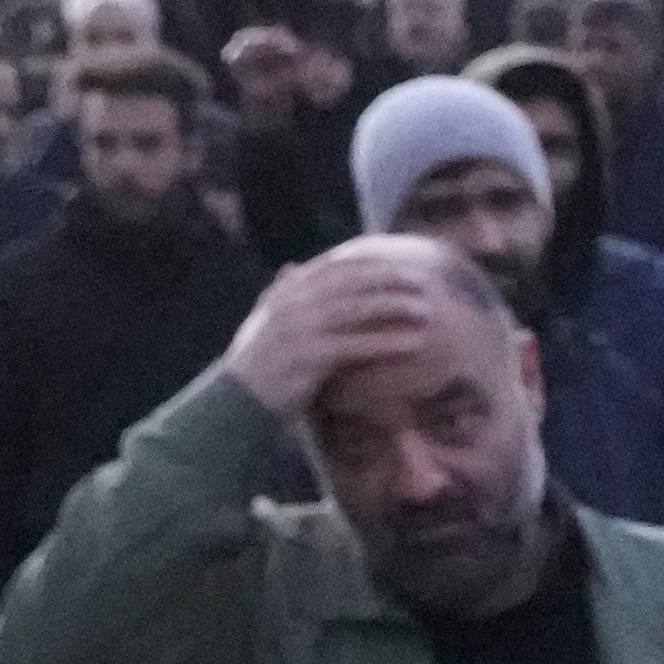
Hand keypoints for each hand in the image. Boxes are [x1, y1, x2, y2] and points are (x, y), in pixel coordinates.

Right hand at [223, 234, 503, 415]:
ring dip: (393, 306)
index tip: (400, 264)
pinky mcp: (309, 358)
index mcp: (286, 291)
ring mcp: (299, 329)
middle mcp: (292, 303)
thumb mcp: (266, 321)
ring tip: (426, 309)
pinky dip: (386, 342)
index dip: (370, 262)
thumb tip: (293, 267)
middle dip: (389, 279)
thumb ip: (281, 292)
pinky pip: (355, 345)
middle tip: (423, 282)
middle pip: (350, 282)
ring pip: (355, 309)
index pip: (334, 266)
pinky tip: (413, 344)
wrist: (236, 400)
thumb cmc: (259, 362)